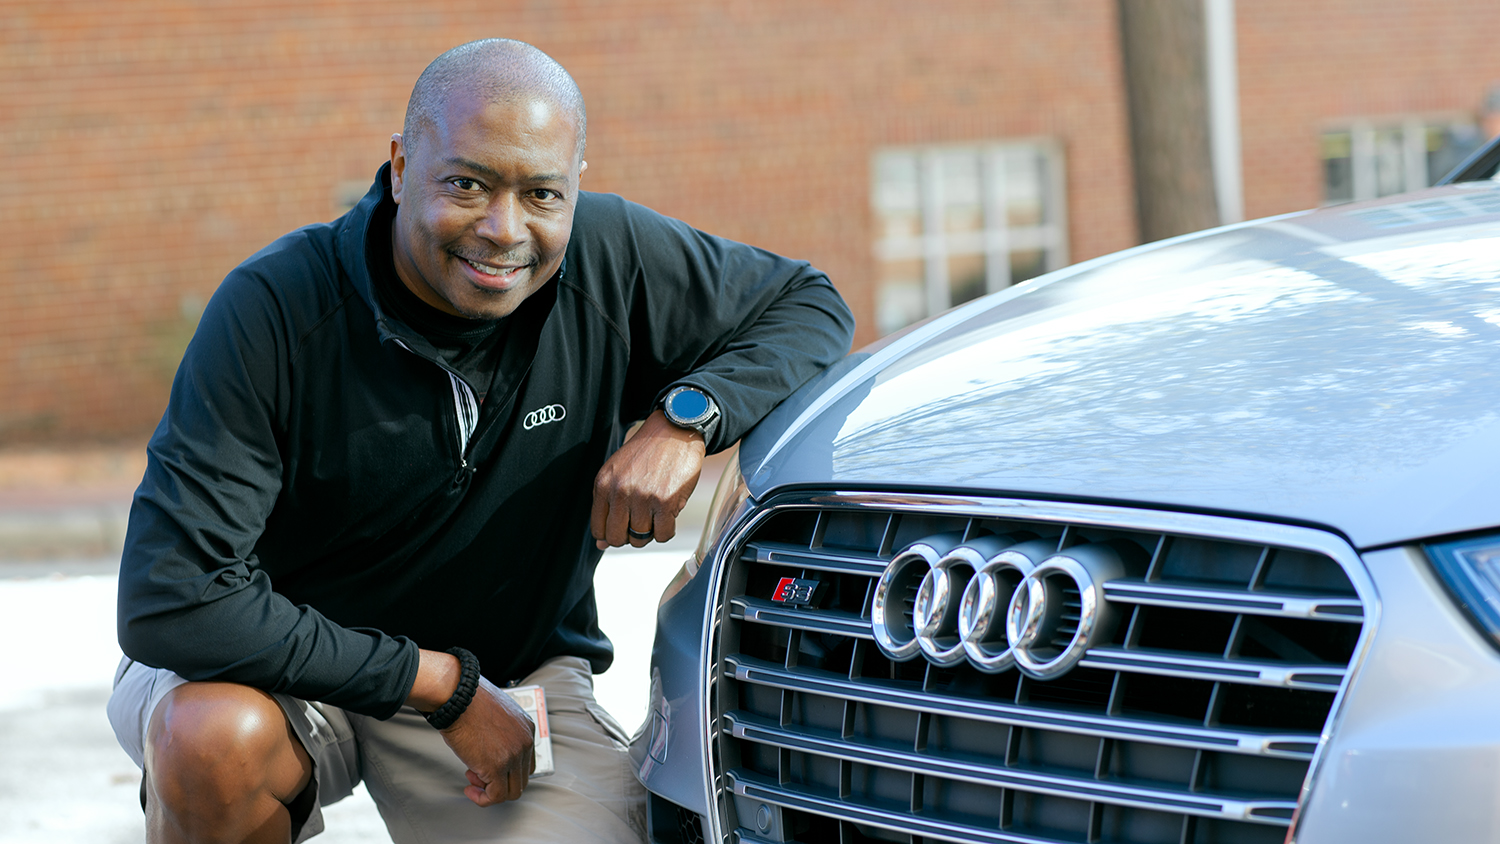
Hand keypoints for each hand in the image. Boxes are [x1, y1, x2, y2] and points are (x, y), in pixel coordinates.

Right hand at [436, 677, 535, 806]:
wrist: (457, 696)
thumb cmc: (469, 700)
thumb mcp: (496, 713)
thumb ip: (502, 732)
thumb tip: (493, 750)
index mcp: (527, 728)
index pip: (527, 762)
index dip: (507, 770)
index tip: (488, 766)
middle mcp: (525, 742)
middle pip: (522, 778)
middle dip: (499, 781)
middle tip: (477, 774)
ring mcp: (514, 756)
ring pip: (512, 791)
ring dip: (491, 792)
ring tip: (472, 780)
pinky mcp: (497, 767)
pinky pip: (496, 796)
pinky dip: (483, 799)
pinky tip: (470, 789)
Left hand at [592, 409, 706, 548]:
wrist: (674, 431)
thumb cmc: (647, 453)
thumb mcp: (618, 473)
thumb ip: (607, 506)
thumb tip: (601, 544)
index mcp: (603, 484)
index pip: (599, 529)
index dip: (611, 534)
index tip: (623, 527)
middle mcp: (620, 492)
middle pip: (617, 538)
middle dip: (629, 537)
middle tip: (640, 523)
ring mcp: (642, 498)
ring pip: (641, 539)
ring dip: (650, 532)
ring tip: (656, 513)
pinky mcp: (665, 501)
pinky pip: (663, 535)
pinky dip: (667, 531)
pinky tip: (668, 515)